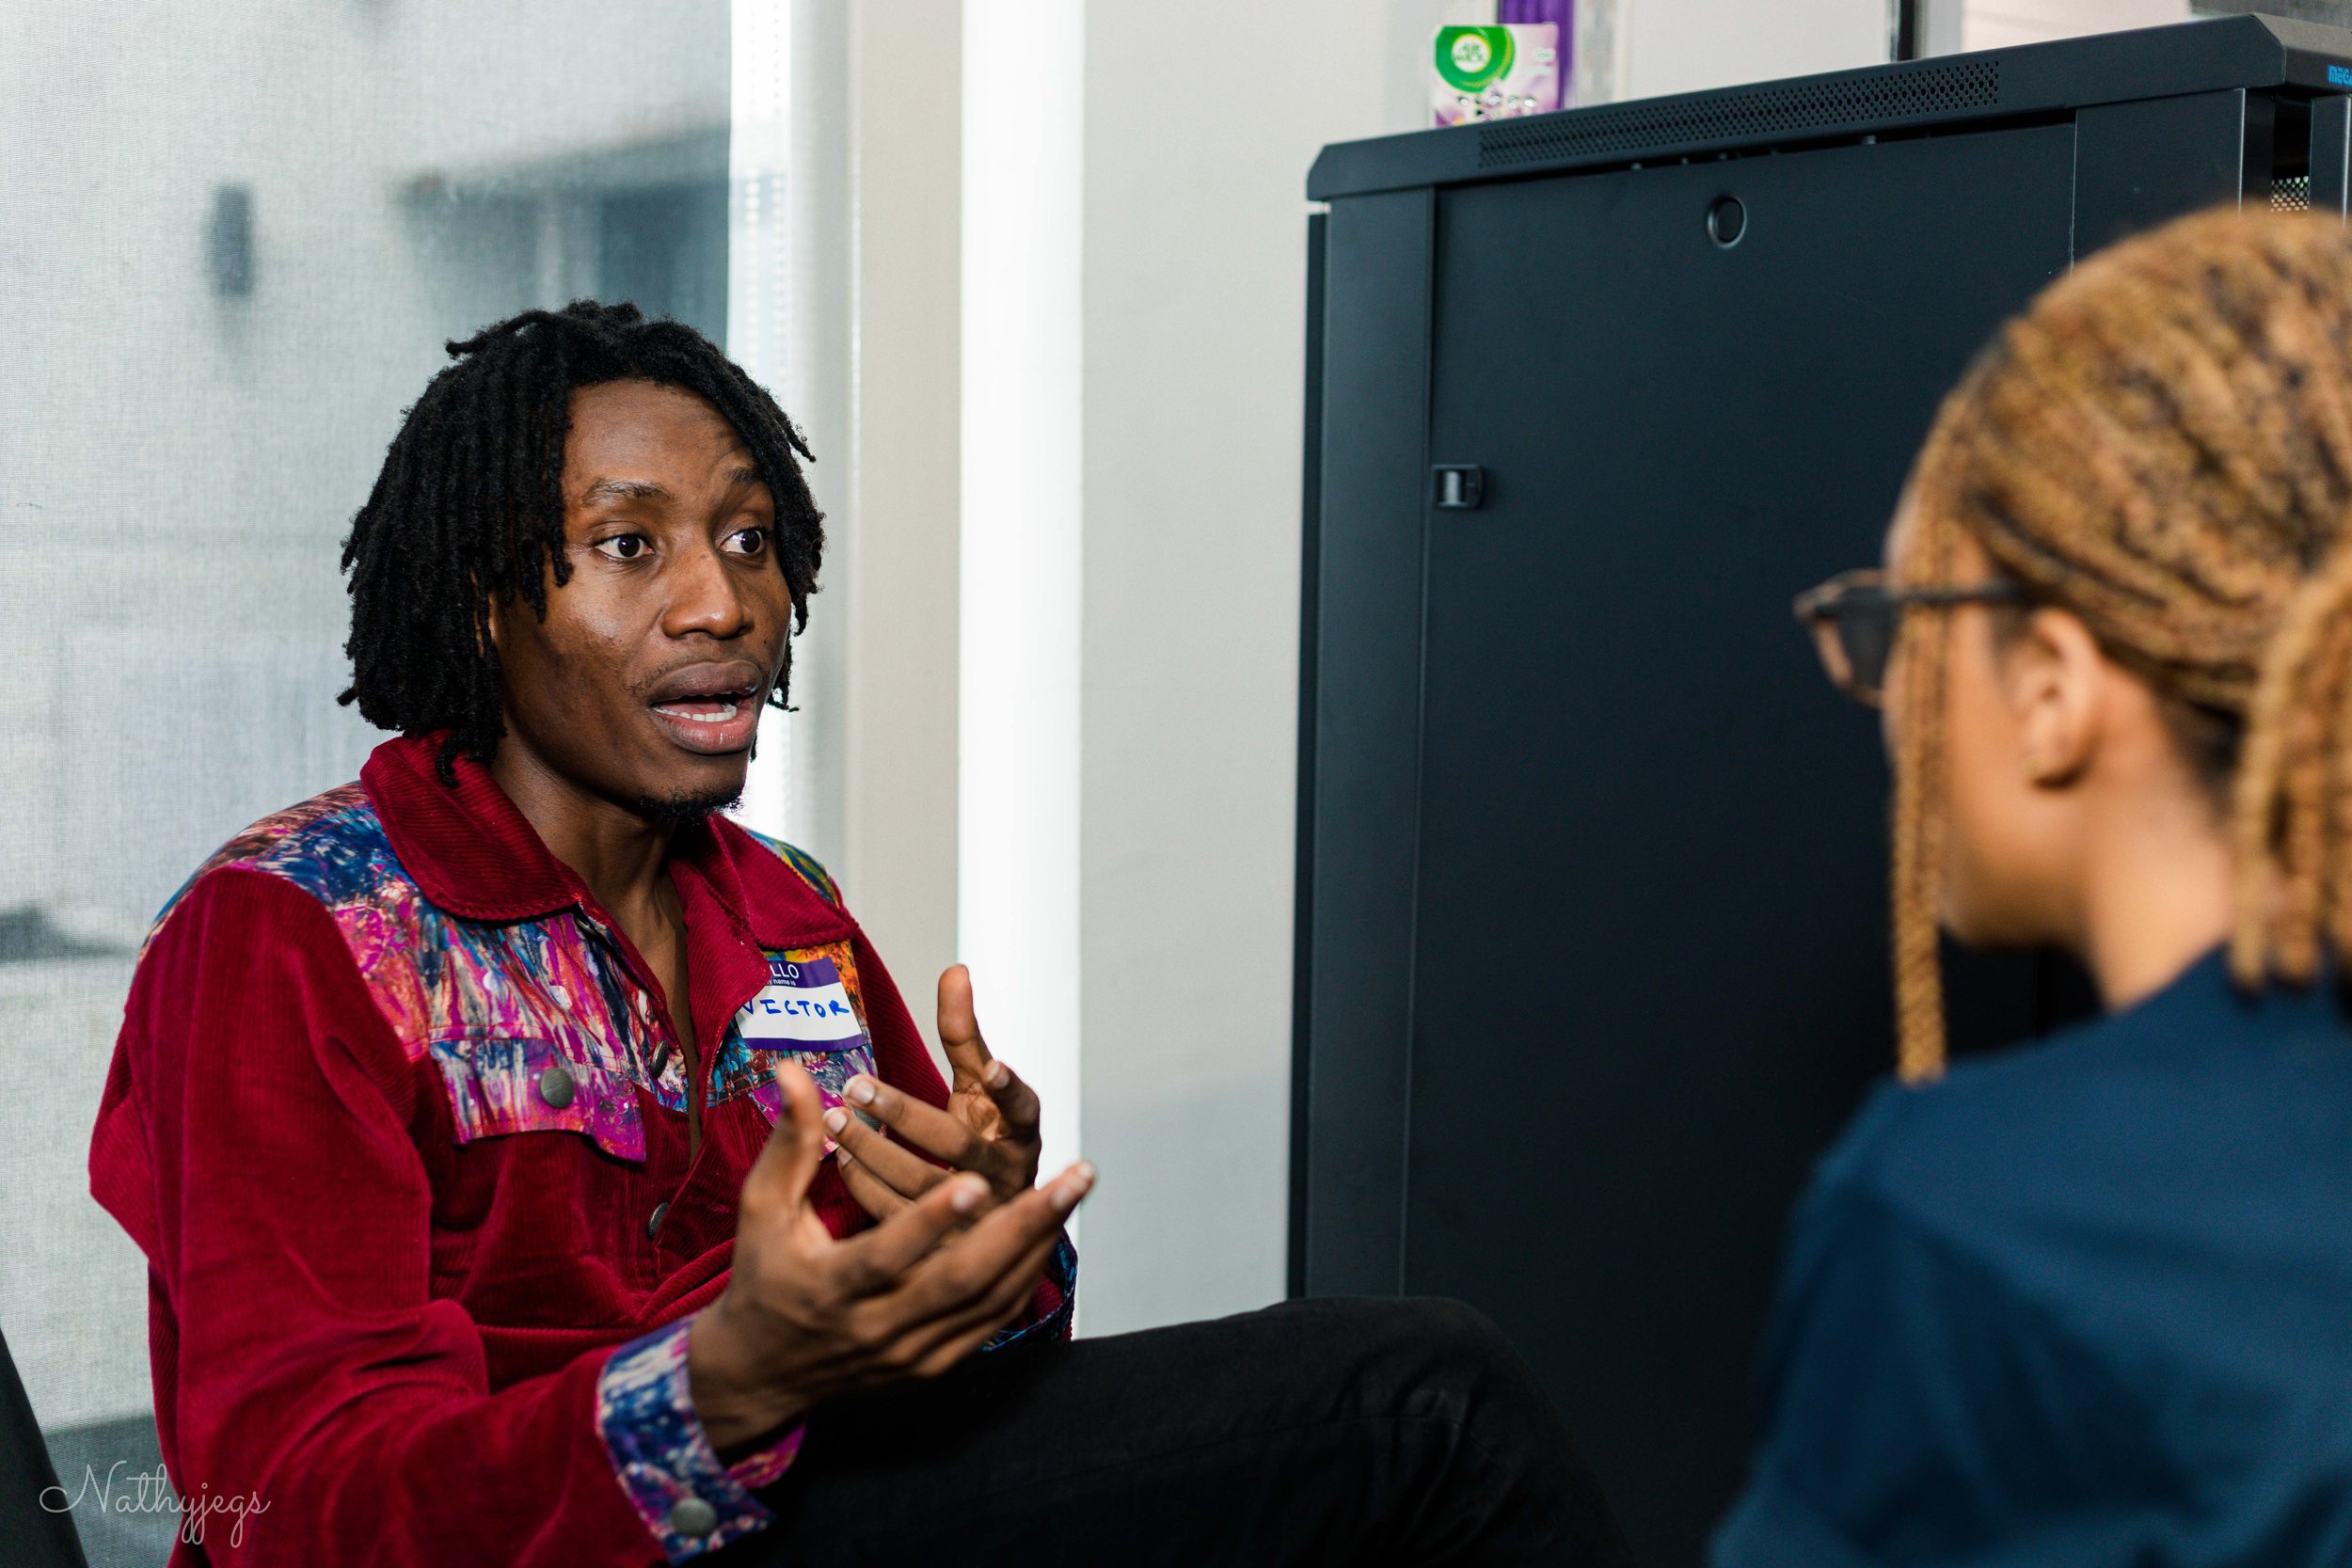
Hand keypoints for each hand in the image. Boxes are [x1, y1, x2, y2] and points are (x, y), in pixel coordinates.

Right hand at [688, 1062, 1091, 1452]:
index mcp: (830, 1289)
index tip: (975, 1180)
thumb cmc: (764, 1273)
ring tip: (1074, 1188)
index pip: (887, 1256)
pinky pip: (994, 1318)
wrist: (765, 1370)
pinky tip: (1050, 1228)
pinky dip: (1025, 1272)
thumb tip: (793, 1072)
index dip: (931, 1220)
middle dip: (1023, 1225)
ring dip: (1038, 1241)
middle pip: (962, 1281)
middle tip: (1072, 1175)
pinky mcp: (935, 1363)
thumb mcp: (764, 1209)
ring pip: (991, 1300)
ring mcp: (912, 1352)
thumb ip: (789, 1143)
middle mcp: (877, 1328)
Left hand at [826, 964, 1044, 1221]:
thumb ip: (965, 1035)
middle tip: (857, 1084)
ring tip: (837, 1118)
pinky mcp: (940, 1245)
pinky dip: (865, 1184)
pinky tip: (841, 1159)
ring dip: (873, 1149)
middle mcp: (1005, 1175)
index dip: (1008, 1089)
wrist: (986, 1222)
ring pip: (920, 1183)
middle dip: (904, 1112)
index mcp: (1021, 1133)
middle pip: (956, 1145)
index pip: (1023, 1108)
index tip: (988, 1066)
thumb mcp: (978, 1089)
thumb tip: (955, 970)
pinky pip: (896, 1214)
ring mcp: (974, 1215)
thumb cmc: (983, 1139)